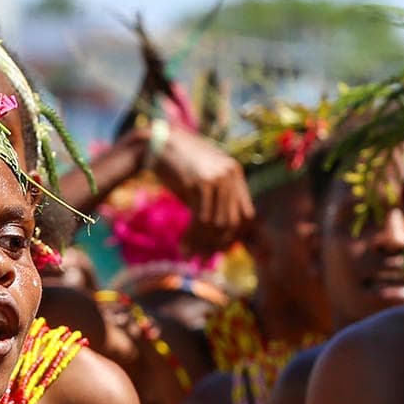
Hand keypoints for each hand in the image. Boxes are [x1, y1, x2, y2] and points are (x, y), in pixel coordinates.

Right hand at [147, 127, 253, 253]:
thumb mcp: (203, 180)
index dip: (235, 236)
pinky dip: (192, 237)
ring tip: (189, 254)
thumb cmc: (176, 166)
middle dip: (218, 245)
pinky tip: (182, 245)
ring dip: (202, 244)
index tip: (219, 249)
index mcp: (235, 173)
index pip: (247, 214)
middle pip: (233, 222)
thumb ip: (215, 200)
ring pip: (217, 224)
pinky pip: (202, 220)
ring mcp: (217, 178)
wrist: (156, 145)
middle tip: (203, 258)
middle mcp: (230, 175)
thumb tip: (219, 235)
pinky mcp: (200, 184)